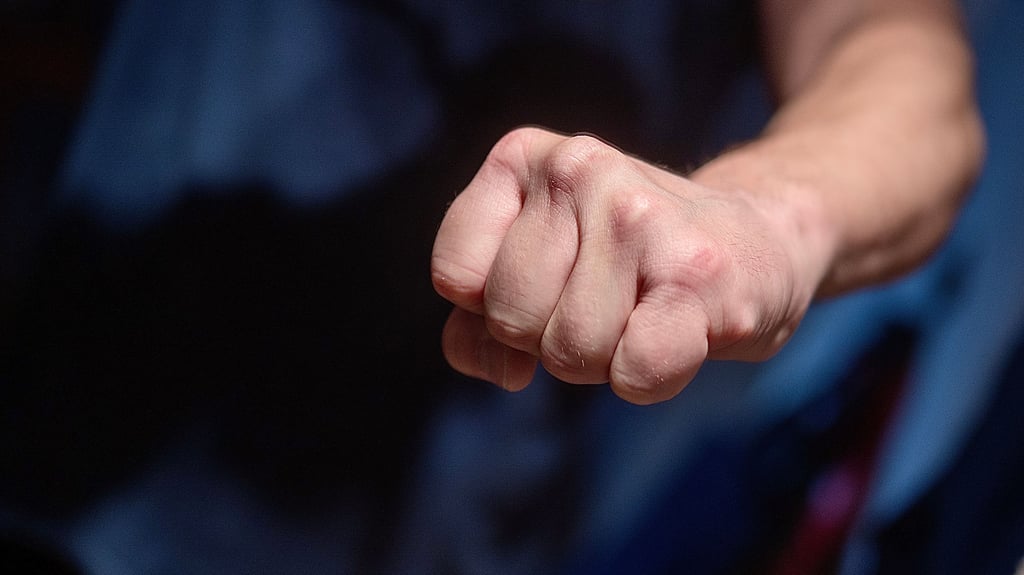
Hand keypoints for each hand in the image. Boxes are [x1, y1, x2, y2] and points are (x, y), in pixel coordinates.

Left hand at [431, 127, 821, 403]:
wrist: (760, 242)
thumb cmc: (631, 265)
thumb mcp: (539, 266)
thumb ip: (480, 318)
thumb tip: (499, 368)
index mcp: (524, 156)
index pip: (456, 275)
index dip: (492, 312)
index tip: (548, 289)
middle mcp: (579, 167)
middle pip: (510, 319)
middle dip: (550, 339)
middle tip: (606, 304)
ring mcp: (638, 216)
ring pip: (569, 350)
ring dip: (604, 360)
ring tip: (644, 312)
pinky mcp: (697, 272)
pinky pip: (634, 371)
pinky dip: (651, 379)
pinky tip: (680, 334)